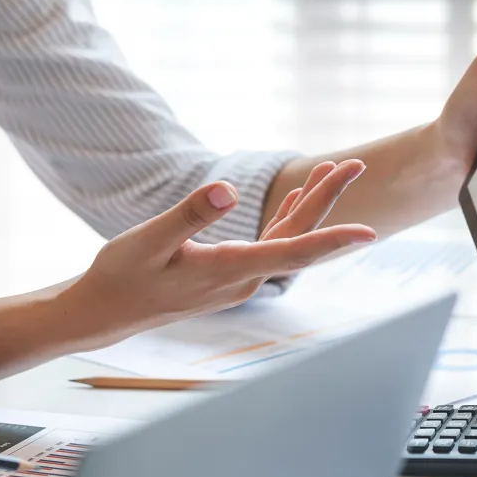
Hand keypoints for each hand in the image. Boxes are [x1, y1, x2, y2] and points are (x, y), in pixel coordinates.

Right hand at [64, 161, 375, 344]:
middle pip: (299, 237)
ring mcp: (242, 278)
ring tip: (336, 169)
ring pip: (289, 238)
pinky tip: (300, 196)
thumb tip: (227, 191)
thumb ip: (189, 215)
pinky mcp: (233, 272)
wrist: (107, 311)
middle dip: (329, 199)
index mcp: (230, 271)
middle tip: (356, 164)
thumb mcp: (148, 240)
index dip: (332, 240)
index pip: (293, 252)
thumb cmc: (122, 275)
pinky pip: (273, 243)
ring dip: (312, 205)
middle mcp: (245, 279)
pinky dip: (289, 217)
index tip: (369, 232)